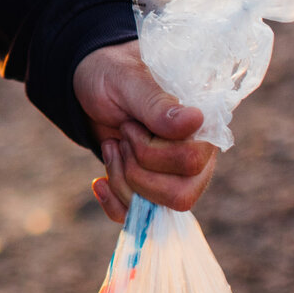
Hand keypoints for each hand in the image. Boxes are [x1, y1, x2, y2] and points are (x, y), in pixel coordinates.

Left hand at [74, 40, 217, 220]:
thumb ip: (157, 103)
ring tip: (113, 145)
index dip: (152, 152)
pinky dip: (113, 202)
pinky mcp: (152, 190)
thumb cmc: (113, 74)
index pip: (193, 162)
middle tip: (122, 135)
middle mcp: (198, 154)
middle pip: (180, 194)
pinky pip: (140, 219)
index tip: (130, 125)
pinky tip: (99, 180)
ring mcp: (176, 176)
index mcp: (203, 125)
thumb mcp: (127, 80)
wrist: (90, 83)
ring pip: (159, 209)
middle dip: (136, 169)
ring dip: (122, 180)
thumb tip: (195, 121)